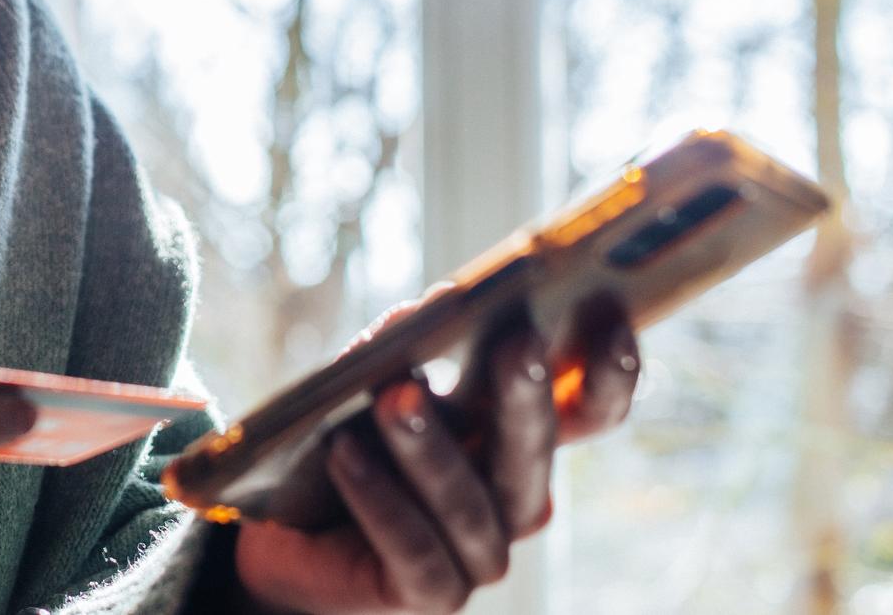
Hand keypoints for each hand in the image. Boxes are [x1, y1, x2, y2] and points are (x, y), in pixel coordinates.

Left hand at [229, 293, 641, 613]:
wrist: (279, 526)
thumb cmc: (343, 437)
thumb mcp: (372, 379)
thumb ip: (406, 344)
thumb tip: (433, 306)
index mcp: (519, 438)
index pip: (589, 411)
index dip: (609, 372)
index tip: (613, 319)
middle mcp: (515, 499)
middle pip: (534, 450)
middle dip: (524, 396)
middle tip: (516, 343)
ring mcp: (479, 554)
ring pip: (469, 502)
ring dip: (430, 448)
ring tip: (394, 397)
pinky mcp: (432, 594)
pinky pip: (414, 548)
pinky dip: (378, 497)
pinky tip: (344, 454)